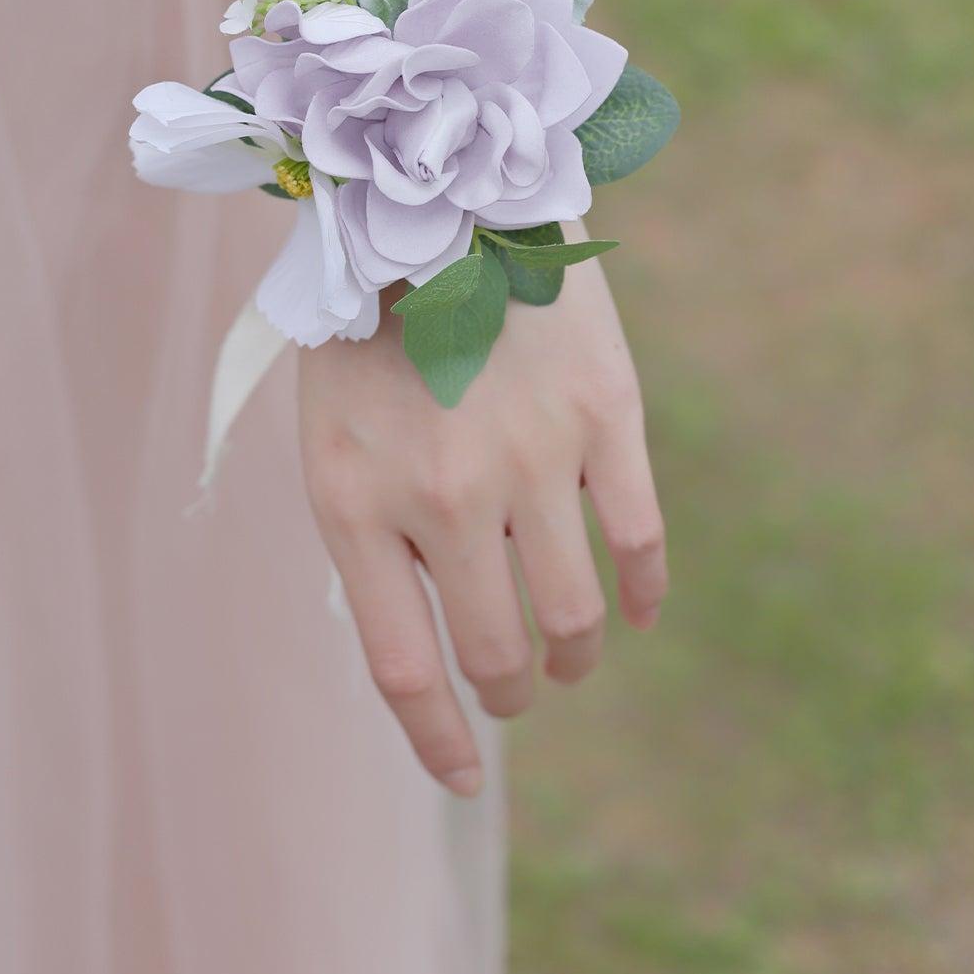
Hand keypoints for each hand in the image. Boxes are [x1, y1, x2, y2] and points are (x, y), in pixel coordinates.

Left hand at [297, 231, 666, 795]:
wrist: (439, 197)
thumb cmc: (369, 327)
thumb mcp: (330, 433)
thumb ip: (368, 535)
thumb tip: (429, 644)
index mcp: (354, 503)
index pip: (403, 669)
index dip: (438, 741)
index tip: (465, 776)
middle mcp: (444, 496)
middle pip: (495, 653)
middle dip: (511, 692)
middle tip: (518, 689)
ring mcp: (531, 457)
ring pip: (576, 616)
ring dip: (575, 656)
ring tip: (570, 658)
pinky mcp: (605, 416)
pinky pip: (639, 541)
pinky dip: (643, 594)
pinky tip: (637, 612)